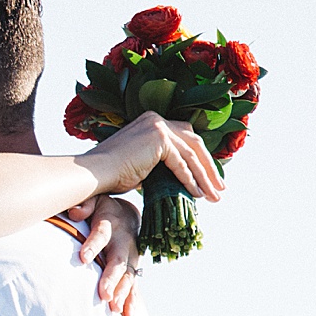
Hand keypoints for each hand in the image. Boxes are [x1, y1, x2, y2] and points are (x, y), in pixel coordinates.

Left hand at [69, 195, 143, 315]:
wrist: (128, 216)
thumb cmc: (103, 209)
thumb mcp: (95, 199)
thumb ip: (84, 205)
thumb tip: (74, 213)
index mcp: (111, 224)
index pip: (101, 234)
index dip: (93, 245)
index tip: (83, 257)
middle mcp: (124, 243)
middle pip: (118, 262)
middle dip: (112, 279)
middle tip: (105, 294)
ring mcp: (130, 259)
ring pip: (128, 278)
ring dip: (123, 295)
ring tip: (115, 310)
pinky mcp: (132, 272)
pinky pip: (133, 290)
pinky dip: (131, 306)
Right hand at [88, 112, 222, 202]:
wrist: (95, 172)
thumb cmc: (111, 173)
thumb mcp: (141, 163)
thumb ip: (159, 163)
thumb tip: (179, 178)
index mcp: (152, 121)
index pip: (185, 137)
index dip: (200, 158)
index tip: (209, 177)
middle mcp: (156, 119)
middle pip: (194, 142)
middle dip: (209, 167)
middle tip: (220, 188)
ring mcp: (158, 127)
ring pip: (191, 154)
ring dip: (205, 177)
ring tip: (214, 196)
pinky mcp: (159, 140)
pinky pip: (181, 163)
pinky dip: (191, 179)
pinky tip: (197, 194)